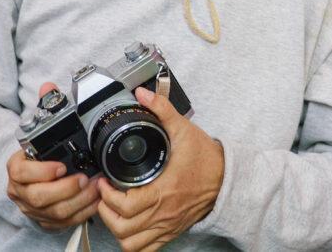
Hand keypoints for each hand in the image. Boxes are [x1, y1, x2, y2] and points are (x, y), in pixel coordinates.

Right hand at [6, 83, 100, 229]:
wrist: (33, 179)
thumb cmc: (40, 154)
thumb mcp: (41, 130)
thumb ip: (45, 108)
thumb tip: (48, 86)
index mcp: (17, 168)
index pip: (22, 174)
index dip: (42, 172)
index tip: (61, 166)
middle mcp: (21, 191)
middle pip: (39, 197)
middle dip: (65, 189)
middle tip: (85, 178)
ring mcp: (33, 209)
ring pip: (54, 212)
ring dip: (79, 201)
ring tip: (96, 188)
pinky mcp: (46, 221)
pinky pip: (64, 222)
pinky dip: (82, 213)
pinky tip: (97, 201)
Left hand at [97, 87, 223, 250]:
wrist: (228, 178)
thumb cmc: (206, 158)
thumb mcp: (184, 129)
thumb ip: (162, 110)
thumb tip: (143, 95)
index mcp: (164, 191)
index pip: (126, 205)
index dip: (108, 196)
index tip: (104, 182)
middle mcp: (164, 213)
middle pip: (123, 228)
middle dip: (106, 212)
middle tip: (104, 196)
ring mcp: (167, 226)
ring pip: (131, 243)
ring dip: (116, 229)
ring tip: (113, 211)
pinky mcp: (171, 231)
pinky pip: (145, 250)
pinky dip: (132, 243)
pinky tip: (128, 226)